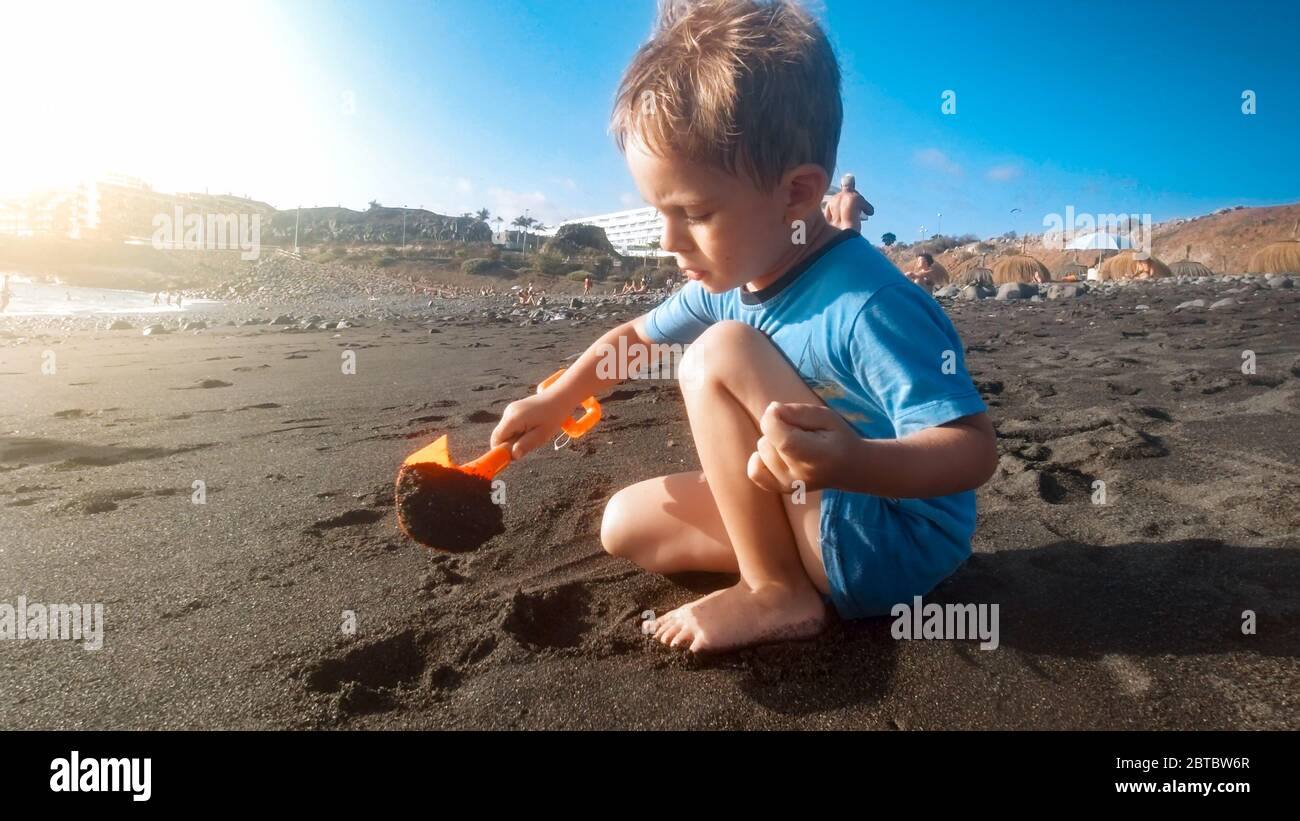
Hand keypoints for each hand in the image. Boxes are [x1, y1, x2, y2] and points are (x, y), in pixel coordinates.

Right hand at [490, 393, 572, 460]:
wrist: (559, 398)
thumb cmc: (553, 416)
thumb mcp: (542, 435)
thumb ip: (525, 445)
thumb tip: (513, 456)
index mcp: (513, 418)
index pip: (496, 439)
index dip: (501, 451)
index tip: (513, 457)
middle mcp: (508, 412)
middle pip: (500, 436)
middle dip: (510, 445)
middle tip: (528, 444)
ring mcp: (510, 410)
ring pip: (505, 432)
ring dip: (515, 438)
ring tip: (533, 434)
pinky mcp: (514, 410)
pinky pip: (510, 426)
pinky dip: (517, 432)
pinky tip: (531, 428)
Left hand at [746, 402, 860, 493]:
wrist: (849, 467)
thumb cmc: (836, 437)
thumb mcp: (826, 416)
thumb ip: (799, 412)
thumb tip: (771, 410)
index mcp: (817, 458)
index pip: (783, 441)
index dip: (773, 419)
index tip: (779, 409)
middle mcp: (800, 477)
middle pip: (767, 442)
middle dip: (777, 428)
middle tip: (800, 432)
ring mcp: (788, 486)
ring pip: (761, 451)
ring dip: (772, 441)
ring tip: (795, 443)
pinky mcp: (780, 489)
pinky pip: (754, 471)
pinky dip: (760, 458)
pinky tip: (776, 453)